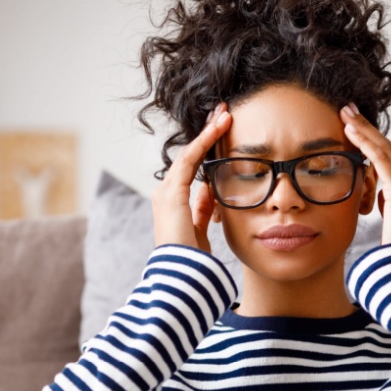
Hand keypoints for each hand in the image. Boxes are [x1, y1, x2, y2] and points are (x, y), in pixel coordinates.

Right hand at [152, 102, 230, 254]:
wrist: (181, 277)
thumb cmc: (191, 261)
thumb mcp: (201, 230)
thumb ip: (203, 210)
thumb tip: (210, 191)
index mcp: (173, 204)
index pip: (192, 169)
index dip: (207, 150)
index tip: (223, 134)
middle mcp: (166, 194)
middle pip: (190, 156)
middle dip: (207, 135)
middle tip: (224, 114)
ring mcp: (166, 192)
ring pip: (190, 152)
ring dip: (208, 132)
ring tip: (225, 114)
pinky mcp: (172, 192)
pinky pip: (190, 159)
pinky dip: (205, 141)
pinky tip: (219, 127)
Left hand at [340, 104, 390, 248]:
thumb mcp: (390, 221)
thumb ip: (384, 204)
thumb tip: (373, 196)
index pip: (389, 158)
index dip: (371, 140)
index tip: (353, 125)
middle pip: (387, 147)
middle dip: (366, 127)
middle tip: (347, 109)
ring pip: (384, 149)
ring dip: (363, 130)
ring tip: (345, 114)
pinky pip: (382, 161)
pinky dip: (366, 145)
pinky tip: (351, 133)